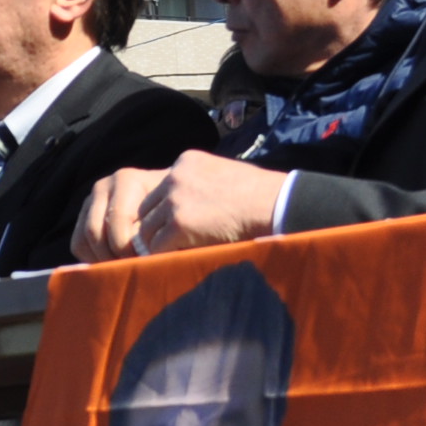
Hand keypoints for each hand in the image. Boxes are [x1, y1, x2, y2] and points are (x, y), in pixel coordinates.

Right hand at [73, 168, 166, 262]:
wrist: (175, 197)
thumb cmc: (180, 209)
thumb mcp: (174, 215)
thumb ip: (160, 231)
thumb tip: (144, 256)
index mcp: (126, 180)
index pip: (117, 220)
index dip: (128, 248)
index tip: (145, 264)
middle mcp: (103, 186)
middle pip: (94, 231)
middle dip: (113, 256)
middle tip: (133, 270)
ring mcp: (90, 200)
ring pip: (84, 239)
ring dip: (103, 259)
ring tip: (126, 267)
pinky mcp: (84, 216)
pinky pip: (78, 243)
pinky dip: (93, 258)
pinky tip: (116, 262)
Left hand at [75, 153, 284, 260]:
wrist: (277, 205)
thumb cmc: (261, 195)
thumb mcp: (224, 175)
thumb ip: (202, 183)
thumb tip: (194, 205)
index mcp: (185, 162)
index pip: (159, 189)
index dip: (163, 210)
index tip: (171, 226)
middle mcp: (174, 177)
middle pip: (148, 208)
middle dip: (155, 227)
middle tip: (162, 246)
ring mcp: (174, 200)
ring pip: (149, 229)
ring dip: (158, 244)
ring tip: (169, 257)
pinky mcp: (180, 224)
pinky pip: (157, 246)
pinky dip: (163, 256)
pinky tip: (174, 262)